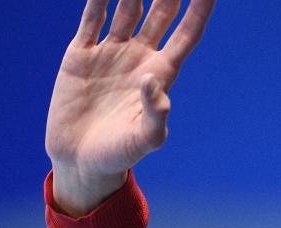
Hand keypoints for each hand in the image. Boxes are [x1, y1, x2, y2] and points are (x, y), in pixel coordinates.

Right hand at [46, 0, 214, 215]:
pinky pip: (91, 19)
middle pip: (160, 13)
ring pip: (126, 8)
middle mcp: (139, 57)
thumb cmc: (120, 154)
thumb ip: (156, 115)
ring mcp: (110, 53)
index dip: (200, 11)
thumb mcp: (145, 139)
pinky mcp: (80, 55)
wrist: (81, 161)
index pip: (187, 34)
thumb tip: (153, 81)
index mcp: (162, 74)